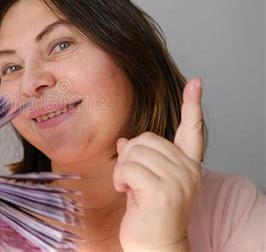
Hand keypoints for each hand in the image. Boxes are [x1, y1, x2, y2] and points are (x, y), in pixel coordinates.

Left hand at [113, 78, 203, 251]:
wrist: (155, 247)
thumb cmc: (149, 215)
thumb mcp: (144, 181)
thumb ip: (141, 159)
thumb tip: (125, 141)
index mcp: (187, 166)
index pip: (193, 130)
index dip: (193, 105)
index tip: (197, 82)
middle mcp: (188, 170)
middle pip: (147, 138)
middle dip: (130, 155)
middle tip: (131, 179)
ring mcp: (178, 180)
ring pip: (136, 151)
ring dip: (123, 168)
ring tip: (129, 188)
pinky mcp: (163, 191)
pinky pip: (129, 167)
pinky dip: (120, 178)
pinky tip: (126, 192)